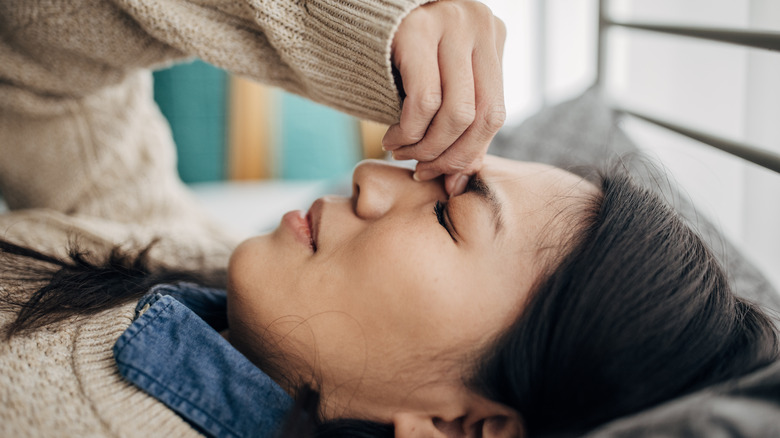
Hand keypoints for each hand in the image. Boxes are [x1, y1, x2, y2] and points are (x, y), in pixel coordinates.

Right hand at [382, 0, 505, 195]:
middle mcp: (478, 24)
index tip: (444, 176)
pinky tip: (391, 138)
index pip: (495, 113)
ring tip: (401, 153)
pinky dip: (408, 132)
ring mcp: (449, 23)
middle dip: (449, 156)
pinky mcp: (415, 30)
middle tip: (421, 170)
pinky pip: (424, 102)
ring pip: (455, 113)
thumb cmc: (397, 55)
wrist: (352, 12)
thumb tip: (459, 182)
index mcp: (491, 36)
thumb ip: (458, 125)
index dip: (469, 154)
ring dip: (425, 147)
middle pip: (480, 115)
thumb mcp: (439, 83)